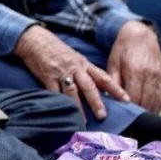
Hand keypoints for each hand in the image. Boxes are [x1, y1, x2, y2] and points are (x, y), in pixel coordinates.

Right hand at [14, 25, 128, 119]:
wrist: (34, 39)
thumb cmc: (55, 49)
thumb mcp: (74, 57)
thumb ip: (85, 70)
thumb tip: (99, 86)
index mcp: (84, 63)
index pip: (103, 77)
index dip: (115, 88)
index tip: (126, 100)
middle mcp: (75, 68)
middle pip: (89, 86)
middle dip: (97, 102)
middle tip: (103, 115)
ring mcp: (61, 72)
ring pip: (72, 91)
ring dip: (78, 106)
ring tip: (83, 120)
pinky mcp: (47, 75)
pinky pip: (54, 91)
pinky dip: (59, 101)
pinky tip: (63, 110)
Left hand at [108, 21, 160, 112]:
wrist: (140, 35)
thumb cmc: (122, 49)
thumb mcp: (113, 63)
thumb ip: (112, 81)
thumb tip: (107, 98)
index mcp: (134, 72)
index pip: (133, 96)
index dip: (128, 108)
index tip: (122, 117)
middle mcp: (149, 76)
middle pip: (146, 101)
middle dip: (138, 112)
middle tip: (129, 121)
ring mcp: (158, 77)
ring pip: (155, 101)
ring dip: (148, 111)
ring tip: (139, 119)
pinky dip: (157, 106)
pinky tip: (150, 111)